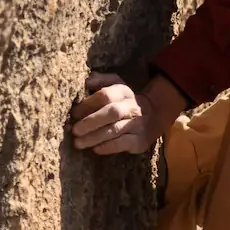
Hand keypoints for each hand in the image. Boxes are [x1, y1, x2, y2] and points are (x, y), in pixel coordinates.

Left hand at [70, 72, 184, 154]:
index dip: (88, 104)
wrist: (154, 114)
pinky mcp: (139, 141)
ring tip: (78, 143)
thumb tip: (87, 81)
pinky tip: (95, 149)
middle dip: (91, 122)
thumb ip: (101, 81)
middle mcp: (132, 107)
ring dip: (94, 137)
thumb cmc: (124, 101)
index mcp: (124, 92)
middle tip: (75, 130)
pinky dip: (107, 147)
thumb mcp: (116, 85)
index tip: (74, 114)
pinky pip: (122, 144)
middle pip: (111, 112)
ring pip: (114, 130)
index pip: (105, 95)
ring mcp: (137, 124)